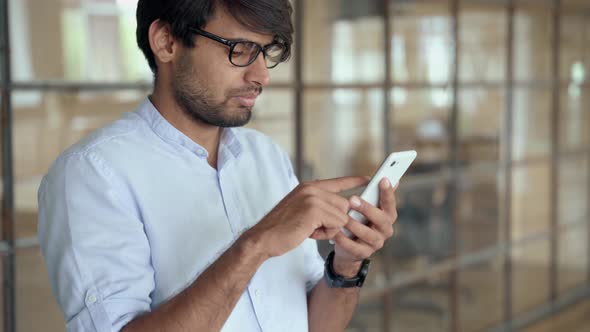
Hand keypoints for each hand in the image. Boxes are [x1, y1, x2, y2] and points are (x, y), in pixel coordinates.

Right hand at [249, 176, 368, 257]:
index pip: (338, 182)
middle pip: (344, 204)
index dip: (353, 181)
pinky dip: (326, 234)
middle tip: (314, 227)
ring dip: (330, 229)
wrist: (264, 237)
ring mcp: (313, 198)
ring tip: (310, 230)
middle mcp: (312, 189)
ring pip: (342, 215)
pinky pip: (336, 224)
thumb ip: (320, 205)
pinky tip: (309, 233)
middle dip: (335, 221)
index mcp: (309, 187)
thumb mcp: (302, 210)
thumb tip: (344, 209)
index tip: (368, 178)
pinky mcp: (314, 210)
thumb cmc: (283, 228)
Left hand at [332, 178, 397, 275]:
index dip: (388, 192)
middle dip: (367, 208)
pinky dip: (344, 239)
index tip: (383, 179)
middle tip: (352, 199)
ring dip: (354, 224)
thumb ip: (373, 194)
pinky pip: (354, 247)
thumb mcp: (365, 207)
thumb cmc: (357, 221)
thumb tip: (386, 178)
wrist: (348, 248)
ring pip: (368, 234)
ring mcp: (376, 243)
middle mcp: (385, 229)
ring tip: (343, 218)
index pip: (390, 203)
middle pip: (381, 219)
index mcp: (387, 215)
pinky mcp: (364, 253)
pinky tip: (336, 232)